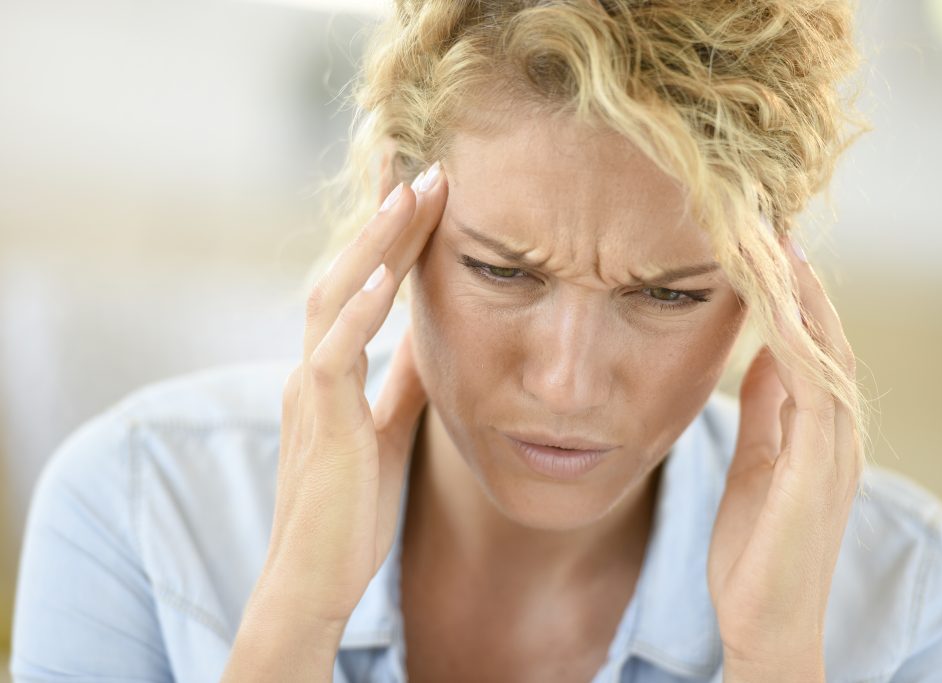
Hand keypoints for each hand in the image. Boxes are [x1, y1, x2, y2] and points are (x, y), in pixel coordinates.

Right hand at [254, 162, 446, 630]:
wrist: (316, 579)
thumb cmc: (351, 509)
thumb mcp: (389, 428)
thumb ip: (402, 380)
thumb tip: (429, 336)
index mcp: (330, 369)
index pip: (356, 282)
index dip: (381, 232)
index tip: (411, 183)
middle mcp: (313, 368)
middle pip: (341, 271)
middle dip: (377, 214)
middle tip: (408, 156)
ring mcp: (313, 392)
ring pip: (334, 296)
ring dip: (373, 242)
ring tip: (410, 190)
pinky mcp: (324, 423)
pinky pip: (337, 354)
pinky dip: (361, 309)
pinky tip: (390, 272)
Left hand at [707, 237, 861, 681]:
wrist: (765, 623)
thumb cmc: (758, 549)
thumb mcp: (757, 461)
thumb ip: (767, 410)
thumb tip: (763, 354)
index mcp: (819, 427)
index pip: (810, 342)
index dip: (790, 291)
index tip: (761, 240)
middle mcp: (836, 430)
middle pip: (825, 334)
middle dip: (799, 277)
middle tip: (769, 218)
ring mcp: (833, 448)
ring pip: (825, 351)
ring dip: (801, 295)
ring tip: (775, 240)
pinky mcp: (818, 468)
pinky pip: (812, 388)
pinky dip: (797, 341)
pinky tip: (775, 306)